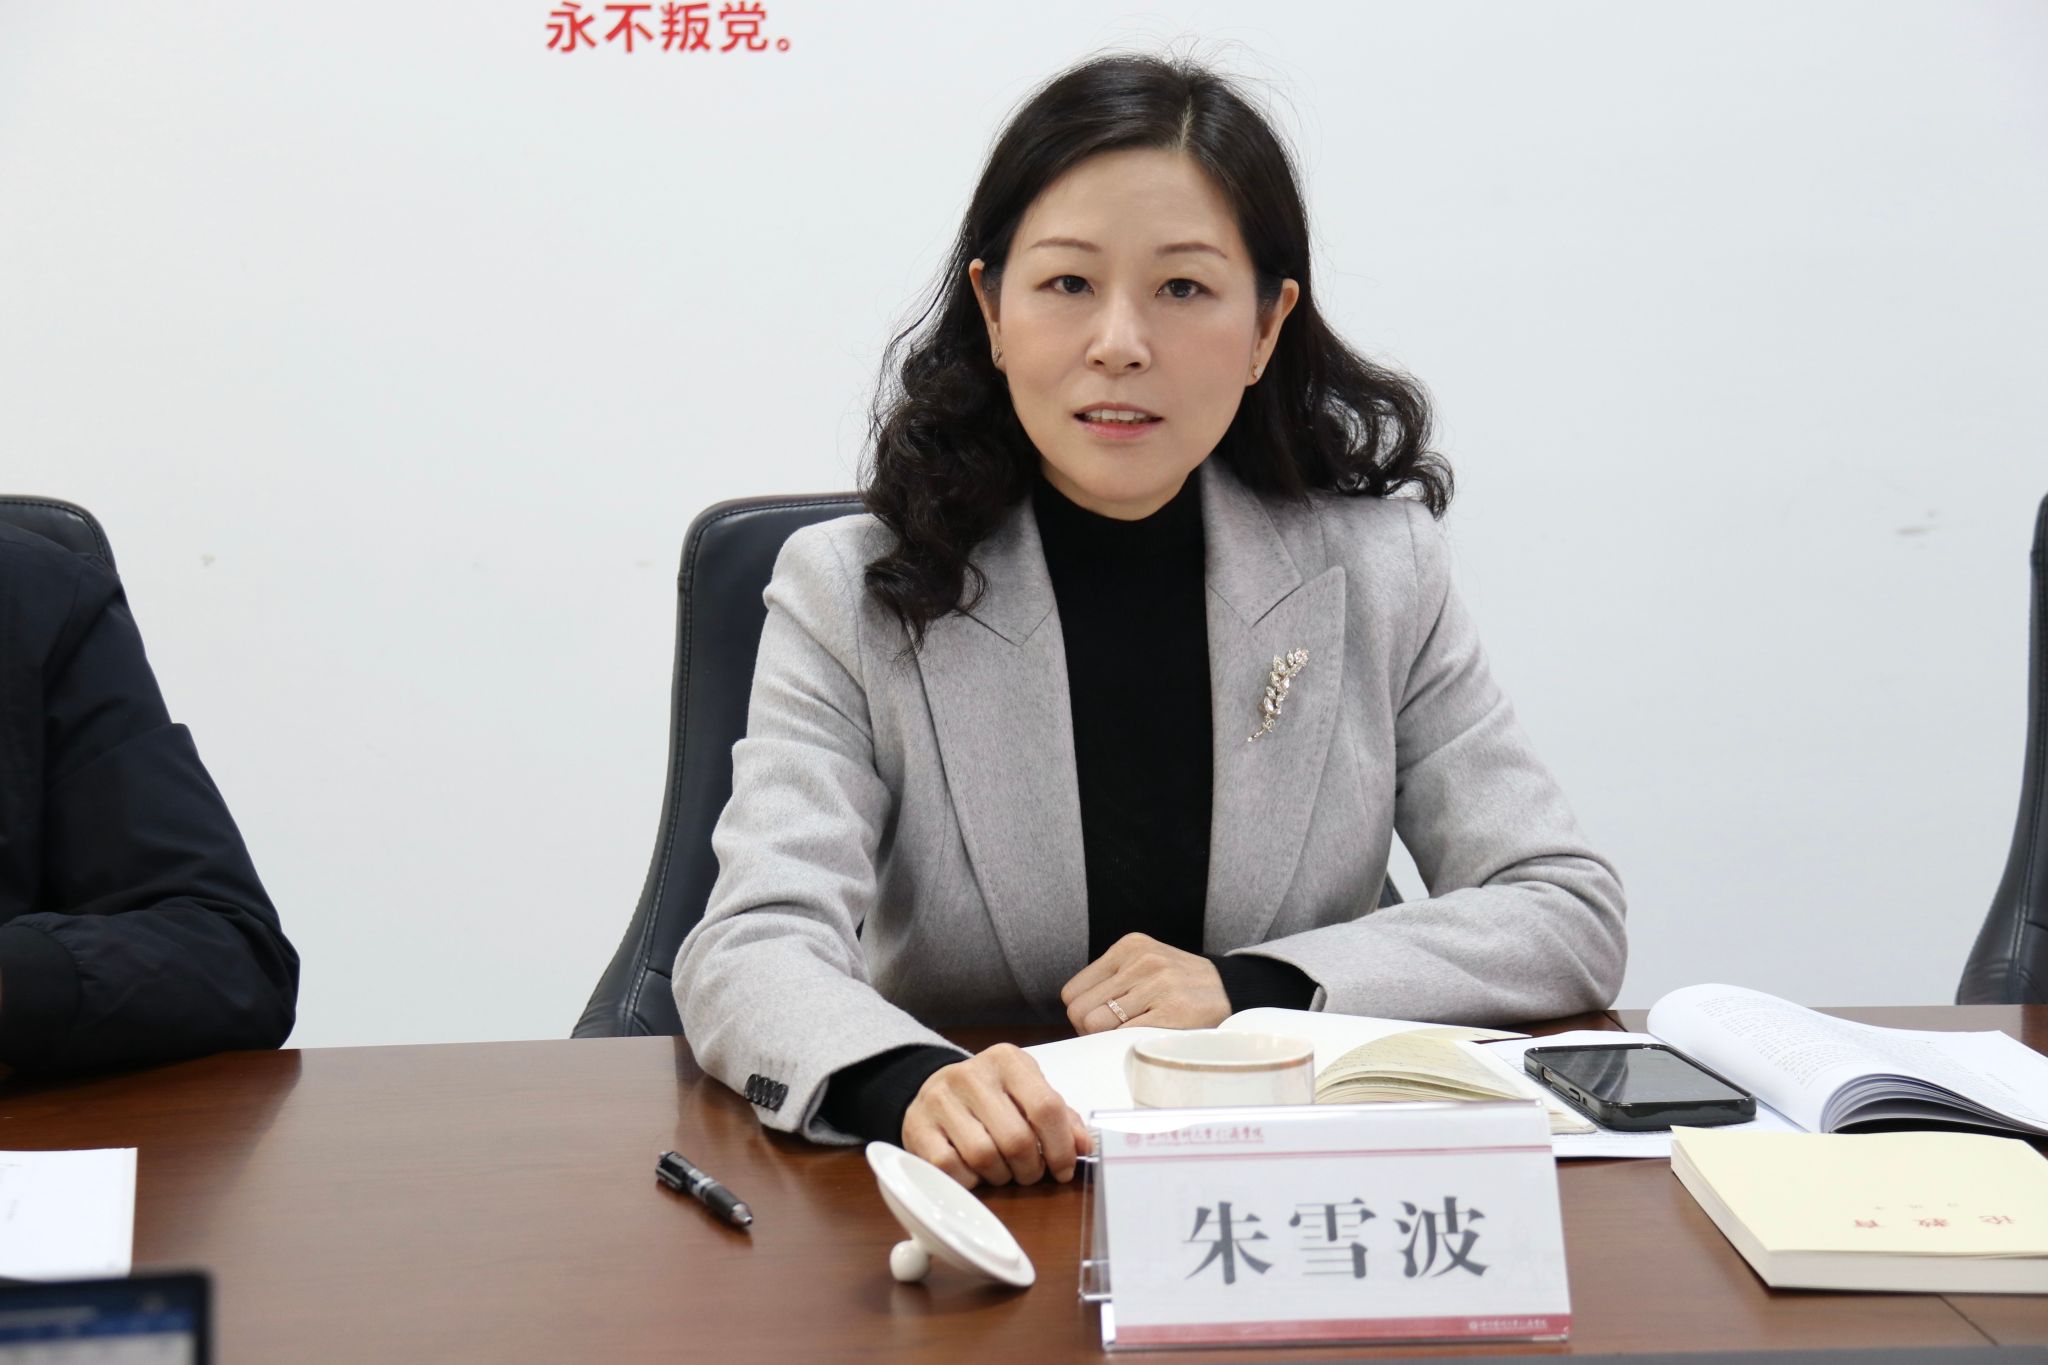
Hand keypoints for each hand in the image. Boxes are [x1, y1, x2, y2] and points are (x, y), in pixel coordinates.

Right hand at [901, 1044, 1092, 1189]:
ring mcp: (940, 1098)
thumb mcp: (1027, 1095)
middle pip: (1016, 1138)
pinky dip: (969, 1180)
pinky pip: (952, 1167)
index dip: (1060, 1147)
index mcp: (1007, 1061)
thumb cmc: (991, 1098)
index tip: (1064, 1169)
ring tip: (1002, 1170)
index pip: (1046, 1107)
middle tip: (1030, 1173)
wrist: (933, 1091)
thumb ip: (1060, 1118)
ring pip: (984, 1156)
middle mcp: (971, 1074)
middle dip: (1030, 1168)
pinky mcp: (917, 1125)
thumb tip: (1084, 1146)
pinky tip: (974, 1172)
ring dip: (1000, 1176)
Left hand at [1059, 932, 1231, 1034]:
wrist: (1232, 990)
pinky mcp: (1173, 1010)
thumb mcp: (1145, 965)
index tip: (1101, 1023)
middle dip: (1091, 1031)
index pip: (1073, 993)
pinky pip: (1125, 1036)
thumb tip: (1075, 1016)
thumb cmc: (1179, 985)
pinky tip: (1145, 1040)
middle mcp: (1142, 961)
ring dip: (1109, 1040)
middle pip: (1080, 1012)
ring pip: (1097, 1025)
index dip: (1082, 1015)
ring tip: (1130, 1037)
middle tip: (1114, 1036)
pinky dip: (1128, 1045)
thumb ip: (1111, 981)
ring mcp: (1158, 984)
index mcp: (1129, 948)